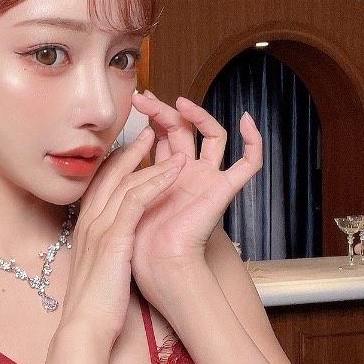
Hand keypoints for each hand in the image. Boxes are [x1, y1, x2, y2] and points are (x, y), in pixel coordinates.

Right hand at [57, 127, 184, 347]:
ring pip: (124, 182)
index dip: (116, 164)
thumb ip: (103, 250)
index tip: (132, 150)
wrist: (85, 327)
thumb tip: (113, 245)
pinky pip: (137, 200)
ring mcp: (99, 228)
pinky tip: (173, 170)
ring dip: (147, 159)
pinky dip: (155, 181)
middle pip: (109, 176)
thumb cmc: (95, 305)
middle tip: (147, 131)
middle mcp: (88, 222)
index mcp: (84, 229)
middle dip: (129, 151)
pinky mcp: (114, 238)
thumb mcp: (97, 269)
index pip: (99, 186)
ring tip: (165, 140)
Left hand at [128, 91, 261, 309]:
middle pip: (184, 131)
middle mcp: (189, 175)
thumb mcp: (124, 197)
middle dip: (163, 111)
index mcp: (166, 176)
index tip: (134, 104)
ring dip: (199, 115)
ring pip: (213, 136)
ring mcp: (208, 180)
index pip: (162, 136)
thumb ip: (124, 173)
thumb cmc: (136, 242)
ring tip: (180, 102)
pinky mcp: (224, 190)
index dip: (151, 118)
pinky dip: (254, 141)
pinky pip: (249, 163)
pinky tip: (246, 119)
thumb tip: (110, 150)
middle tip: (142, 98)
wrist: (157, 265)